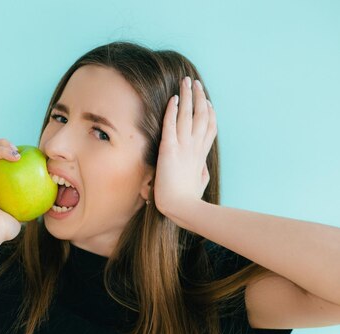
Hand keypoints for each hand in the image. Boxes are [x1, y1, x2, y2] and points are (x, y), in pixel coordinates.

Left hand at [153, 76, 216, 217]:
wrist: (182, 207)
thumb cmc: (188, 200)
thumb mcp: (199, 184)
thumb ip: (201, 173)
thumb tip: (202, 170)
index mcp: (201, 154)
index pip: (209, 128)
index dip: (209, 113)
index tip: (208, 102)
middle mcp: (195, 147)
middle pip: (201, 115)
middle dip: (199, 97)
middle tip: (196, 83)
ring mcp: (184, 146)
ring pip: (188, 115)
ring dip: (187, 96)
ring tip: (186, 81)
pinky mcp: (170, 149)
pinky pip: (171, 125)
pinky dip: (172, 110)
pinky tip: (173, 98)